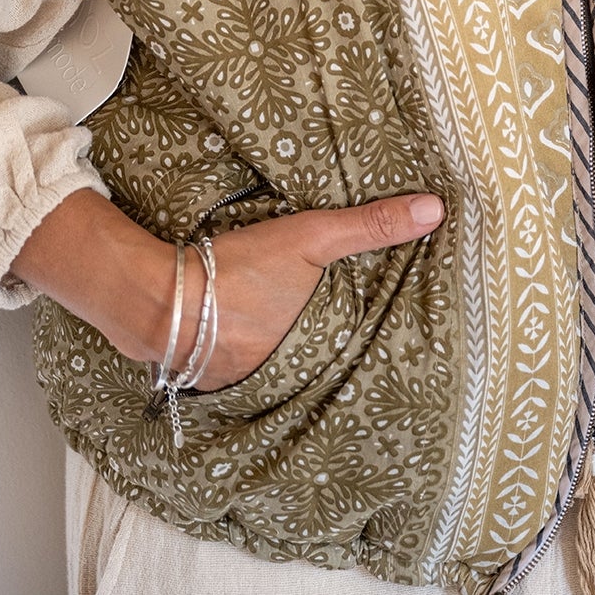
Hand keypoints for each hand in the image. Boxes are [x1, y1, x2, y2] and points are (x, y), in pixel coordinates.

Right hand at [172, 192, 444, 389]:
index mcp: (315, 348)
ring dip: (277, 354)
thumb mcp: (310, 237)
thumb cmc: (239, 266)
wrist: (158, 297)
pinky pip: (237, 374)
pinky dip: (240, 357)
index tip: (383, 339)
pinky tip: (235, 339)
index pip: (352, 349)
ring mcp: (245, 384)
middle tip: (325, 330)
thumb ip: (372, 225)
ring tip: (279, 333)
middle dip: (319, 349)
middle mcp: (285, 376)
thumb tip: (437, 210)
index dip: (363, 341)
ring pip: (274, 369)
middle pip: (313, 362)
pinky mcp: (210, 382)